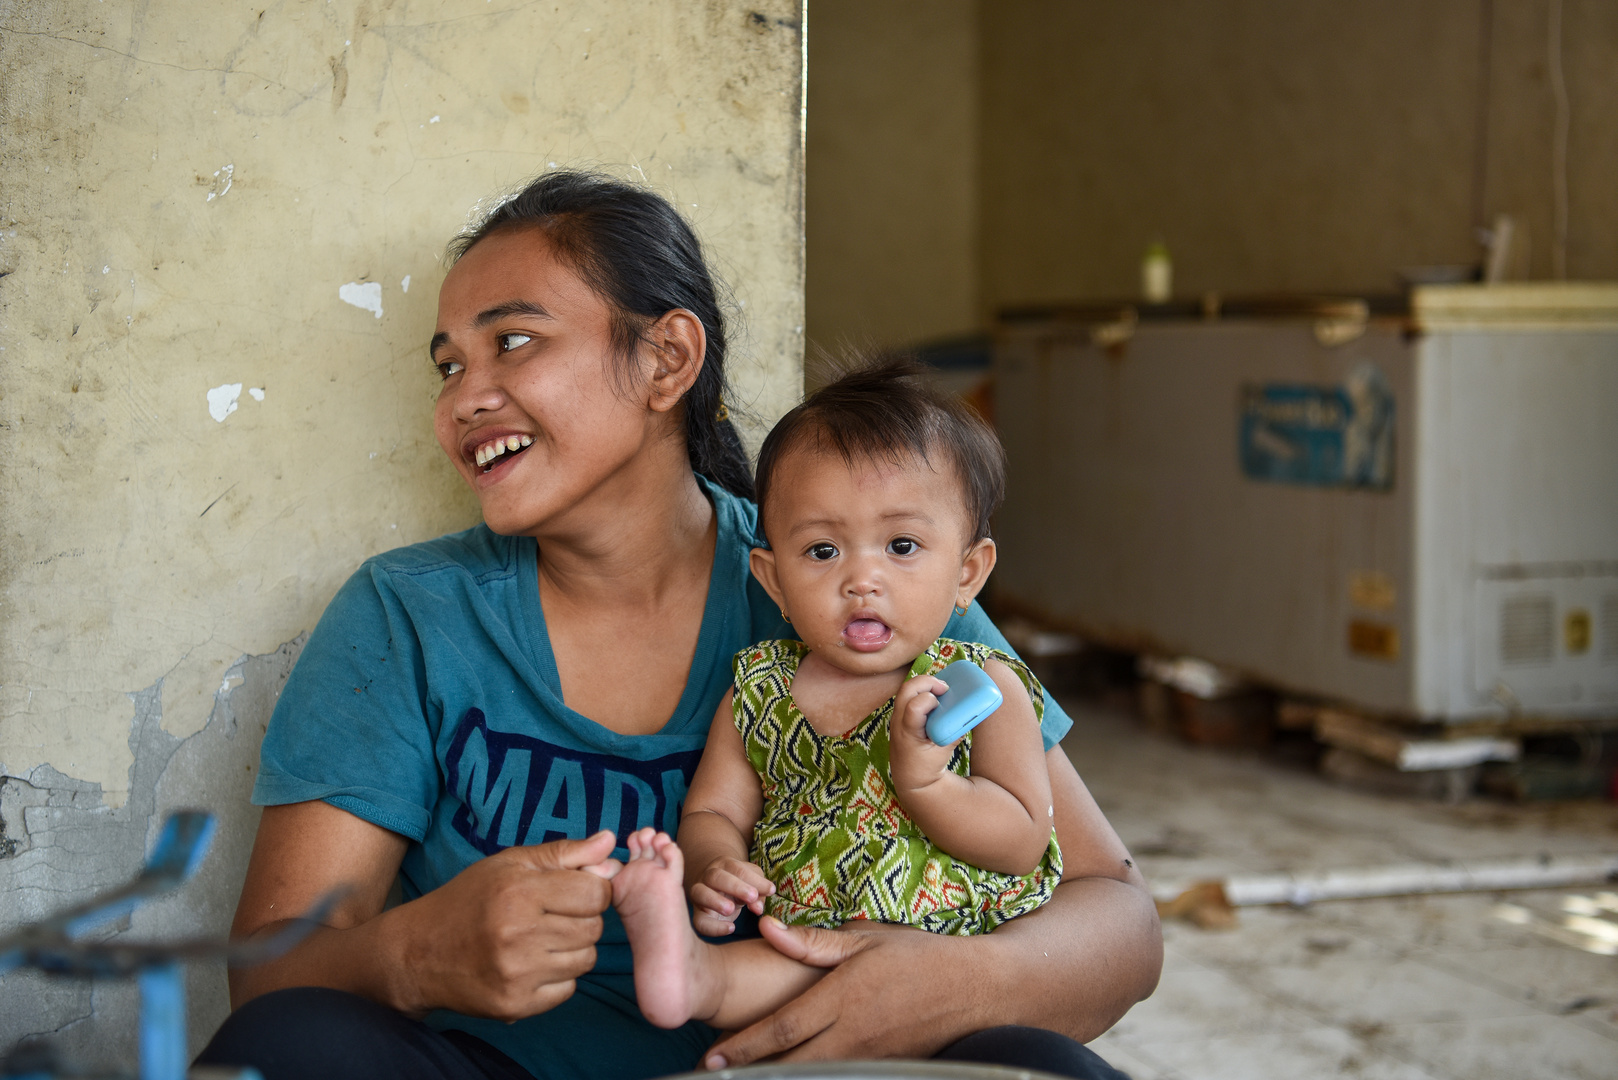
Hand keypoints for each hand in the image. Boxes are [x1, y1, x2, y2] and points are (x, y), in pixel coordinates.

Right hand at [388, 830, 616, 1020]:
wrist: (418, 952)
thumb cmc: (469, 899)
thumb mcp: (511, 863)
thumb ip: (565, 853)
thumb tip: (610, 842)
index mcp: (519, 892)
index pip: (596, 894)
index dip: (592, 890)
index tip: (573, 891)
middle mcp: (518, 934)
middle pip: (594, 928)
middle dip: (581, 919)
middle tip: (551, 916)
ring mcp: (517, 974)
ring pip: (585, 960)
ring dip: (572, 949)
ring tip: (540, 939)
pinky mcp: (515, 1005)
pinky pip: (568, 990)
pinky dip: (558, 977)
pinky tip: (532, 964)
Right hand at [689, 855, 775, 935]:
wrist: (716, 889)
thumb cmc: (739, 884)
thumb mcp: (752, 882)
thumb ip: (759, 890)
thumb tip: (758, 908)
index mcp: (724, 865)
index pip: (737, 868)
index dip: (752, 879)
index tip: (770, 890)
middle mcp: (708, 877)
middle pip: (715, 876)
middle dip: (734, 886)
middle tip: (752, 896)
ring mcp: (700, 895)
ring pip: (700, 894)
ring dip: (715, 901)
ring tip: (731, 909)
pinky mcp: (698, 915)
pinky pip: (699, 921)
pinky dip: (713, 926)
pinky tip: (730, 928)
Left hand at [703, 918, 992, 1067]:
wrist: (976, 988)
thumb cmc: (919, 956)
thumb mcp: (866, 940)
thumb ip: (813, 942)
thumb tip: (768, 929)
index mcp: (842, 997)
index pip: (782, 1029)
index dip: (743, 1047)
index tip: (712, 1058)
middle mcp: (852, 1034)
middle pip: (791, 1064)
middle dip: (750, 1073)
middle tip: (711, 1077)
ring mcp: (870, 1057)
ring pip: (814, 1076)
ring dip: (779, 1078)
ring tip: (746, 1078)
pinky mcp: (886, 1068)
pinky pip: (843, 1077)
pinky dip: (815, 1079)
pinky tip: (797, 1076)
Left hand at [887, 673, 957, 792]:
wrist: (910, 777)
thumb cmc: (927, 766)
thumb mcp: (944, 752)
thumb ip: (955, 733)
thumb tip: (968, 714)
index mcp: (908, 732)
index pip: (913, 706)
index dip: (929, 699)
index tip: (943, 702)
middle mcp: (898, 722)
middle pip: (906, 689)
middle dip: (927, 682)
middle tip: (945, 687)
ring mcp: (896, 717)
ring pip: (905, 689)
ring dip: (923, 684)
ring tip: (941, 690)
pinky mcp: (899, 716)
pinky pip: (907, 695)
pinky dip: (920, 690)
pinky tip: (934, 696)